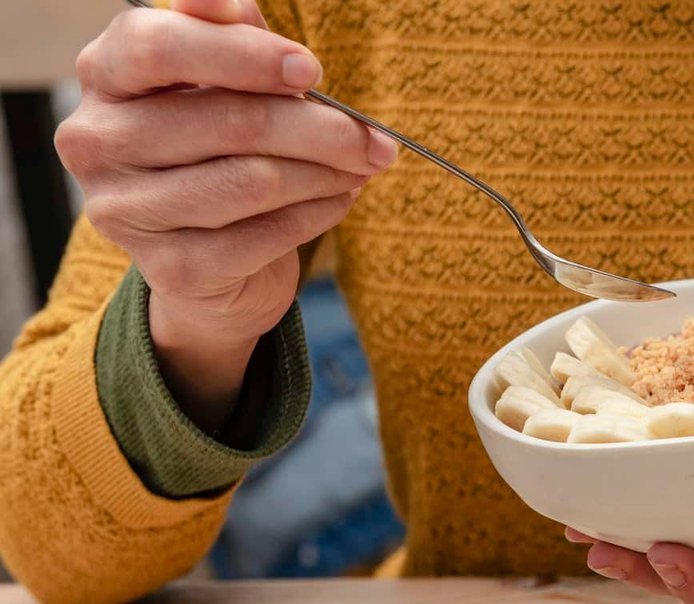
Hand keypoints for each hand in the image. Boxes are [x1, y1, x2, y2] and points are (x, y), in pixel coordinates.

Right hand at [55, 0, 394, 430]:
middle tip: (375, 139)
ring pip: (256, 182)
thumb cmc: (219, 149)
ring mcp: (126, 210)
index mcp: (104, 75)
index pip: (159, 47)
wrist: (209, 262)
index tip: (311, 69)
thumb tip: (238, 5)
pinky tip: (338, 200)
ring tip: (360, 167)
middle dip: (321, 128)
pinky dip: (318, 215)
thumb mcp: (220, 82)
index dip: (244, 54)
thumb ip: (229, 38)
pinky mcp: (172, 267)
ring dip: (327, 174)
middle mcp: (97, 141)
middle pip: (230, 121)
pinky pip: (267, 235)